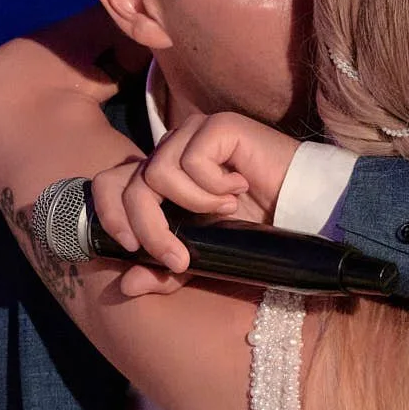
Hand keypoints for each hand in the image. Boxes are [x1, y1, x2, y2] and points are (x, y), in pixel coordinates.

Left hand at [86, 112, 298, 291]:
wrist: (300, 207)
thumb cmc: (253, 226)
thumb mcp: (202, 255)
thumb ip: (165, 268)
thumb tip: (126, 284)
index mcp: (159, 175)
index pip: (109, 183)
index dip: (108, 215)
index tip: (130, 249)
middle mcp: (169, 150)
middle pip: (128, 183)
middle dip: (149, 227)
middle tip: (178, 256)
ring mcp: (191, 133)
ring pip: (157, 173)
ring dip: (193, 204)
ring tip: (225, 211)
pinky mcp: (216, 125)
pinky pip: (192, 160)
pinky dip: (213, 186)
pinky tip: (238, 188)